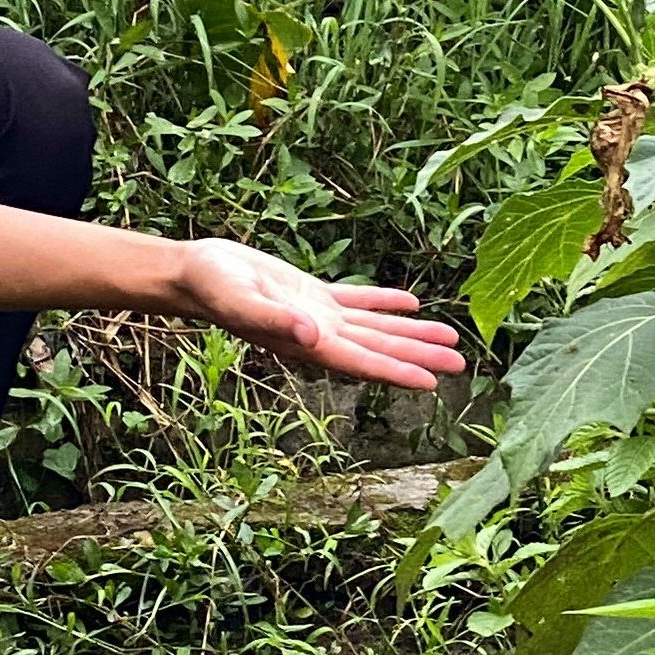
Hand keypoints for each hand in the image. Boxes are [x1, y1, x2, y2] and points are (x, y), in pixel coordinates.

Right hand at [174, 240, 467, 391]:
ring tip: (449, 337)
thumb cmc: (214, 289)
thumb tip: (314, 334)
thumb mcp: (243, 302)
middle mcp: (319, 335)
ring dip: (411, 333)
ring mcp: (318, 315)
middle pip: (378, 349)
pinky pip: (358, 300)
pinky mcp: (312, 293)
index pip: (361, 362)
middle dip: (418, 357)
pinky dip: (385, 302)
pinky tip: (412, 302)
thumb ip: (276, 320)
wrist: (195, 273)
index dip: (397, 372)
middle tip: (460, 363)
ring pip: (375, 328)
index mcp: (307, 343)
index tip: (432, 382)